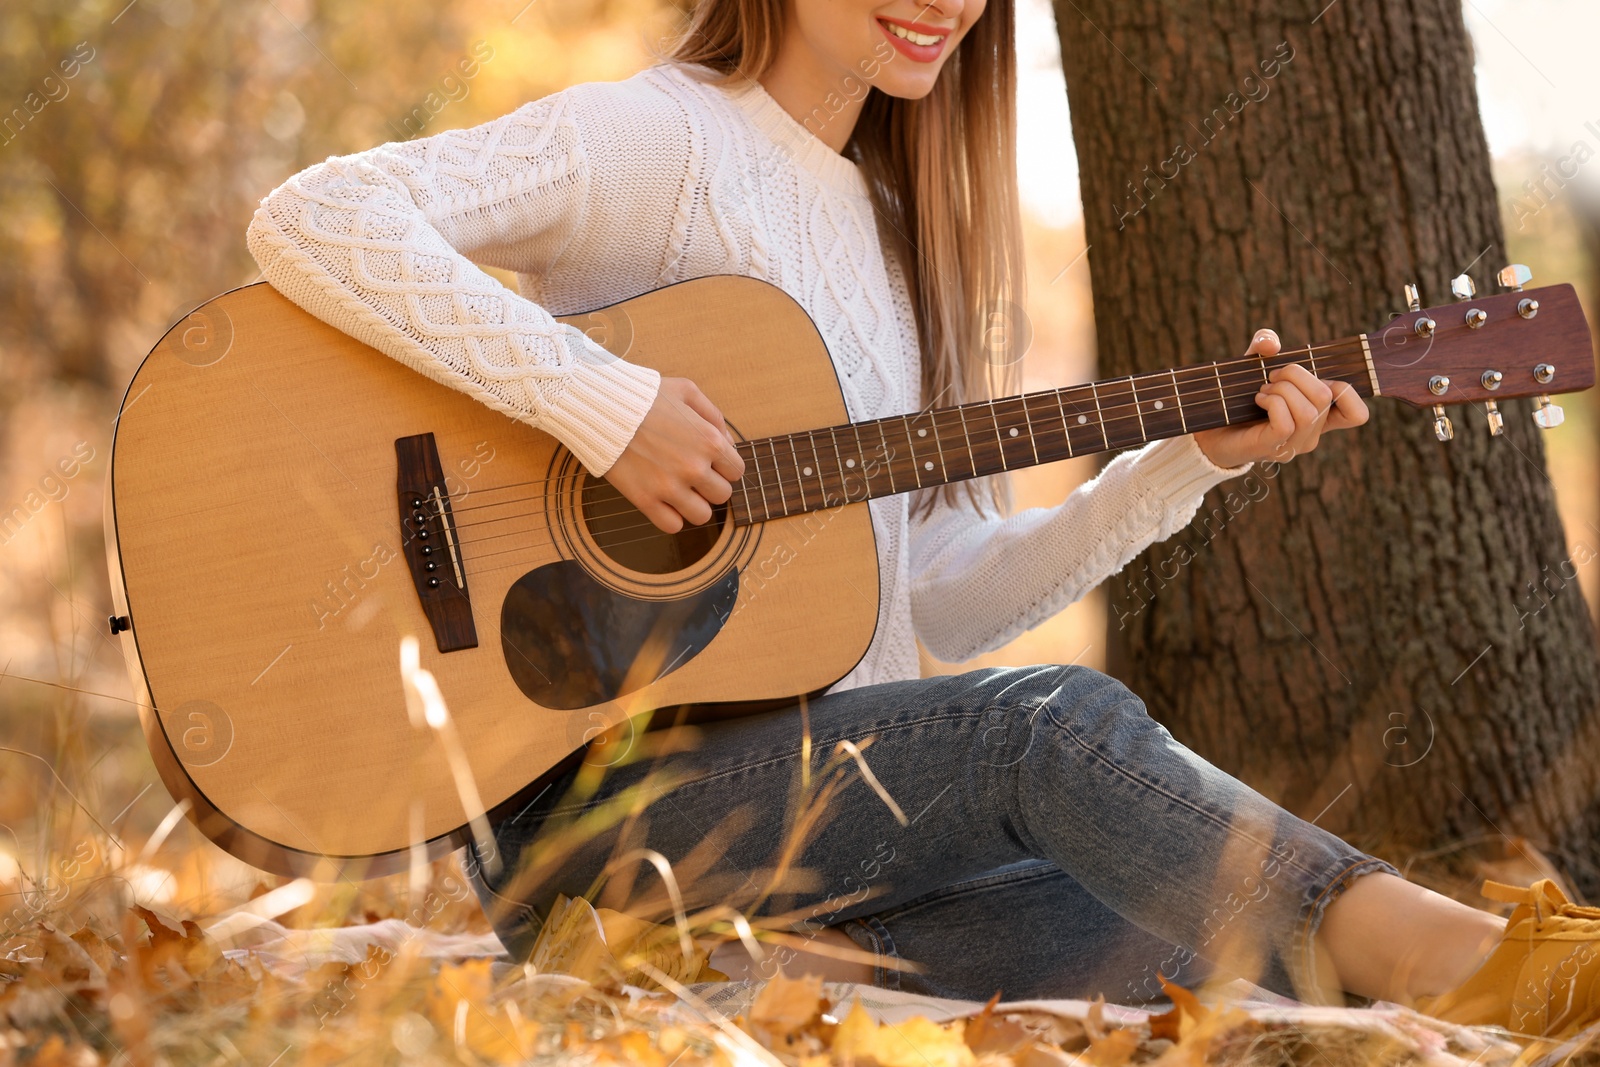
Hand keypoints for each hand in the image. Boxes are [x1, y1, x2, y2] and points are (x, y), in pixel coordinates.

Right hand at [605, 377, 744, 532]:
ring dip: (694, 504)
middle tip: (692, 474)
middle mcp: (694, 467)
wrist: (601, 407)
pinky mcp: (645, 500)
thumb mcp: (686, 391)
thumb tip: (728, 443)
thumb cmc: (644, 396)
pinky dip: (671, 517)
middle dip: (710, 485)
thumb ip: (713, 415)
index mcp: (709, 441)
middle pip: (722, 495)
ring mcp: (670, 487)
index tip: (709, 463)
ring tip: (679, 490)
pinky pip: (672, 526)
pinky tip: (663, 501)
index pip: (736, 471)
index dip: (724, 467)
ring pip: (702, 515)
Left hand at [1193, 328, 1369, 469]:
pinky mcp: (1273, 447)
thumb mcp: (1254, 364)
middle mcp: (1310, 433)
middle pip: (1327, 396)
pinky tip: (1258, 400)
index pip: (1356, 414)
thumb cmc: (1236, 399)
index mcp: (1317, 416)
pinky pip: (1287, 422)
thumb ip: (1264, 345)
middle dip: (1297, 374)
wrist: (1208, 432)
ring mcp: (1293, 444)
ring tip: (1263, 390)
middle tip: (1272, 376)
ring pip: (1309, 410)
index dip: (1346, 390)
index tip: (1314, 378)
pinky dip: (1273, 402)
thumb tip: (1271, 344)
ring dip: (1282, 389)